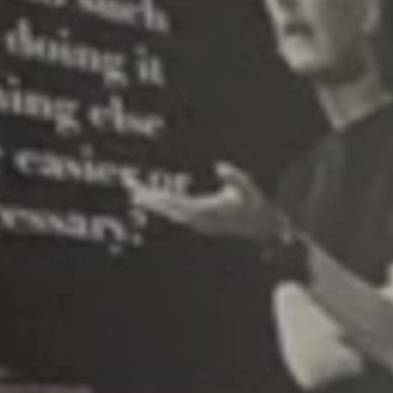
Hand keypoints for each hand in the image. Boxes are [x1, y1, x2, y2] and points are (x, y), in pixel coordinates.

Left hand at [130, 164, 289, 248]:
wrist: (262, 227)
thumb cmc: (254, 206)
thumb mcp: (248, 188)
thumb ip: (235, 177)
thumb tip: (219, 166)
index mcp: (205, 211)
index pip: (173, 203)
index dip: (155, 196)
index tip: (140, 190)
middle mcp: (198, 219)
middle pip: (167, 208)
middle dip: (148, 198)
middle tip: (130, 187)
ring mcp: (199, 223)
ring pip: (170, 212)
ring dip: (154, 203)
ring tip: (137, 193)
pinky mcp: (200, 222)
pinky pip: (176, 214)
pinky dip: (164, 207)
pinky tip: (156, 201)